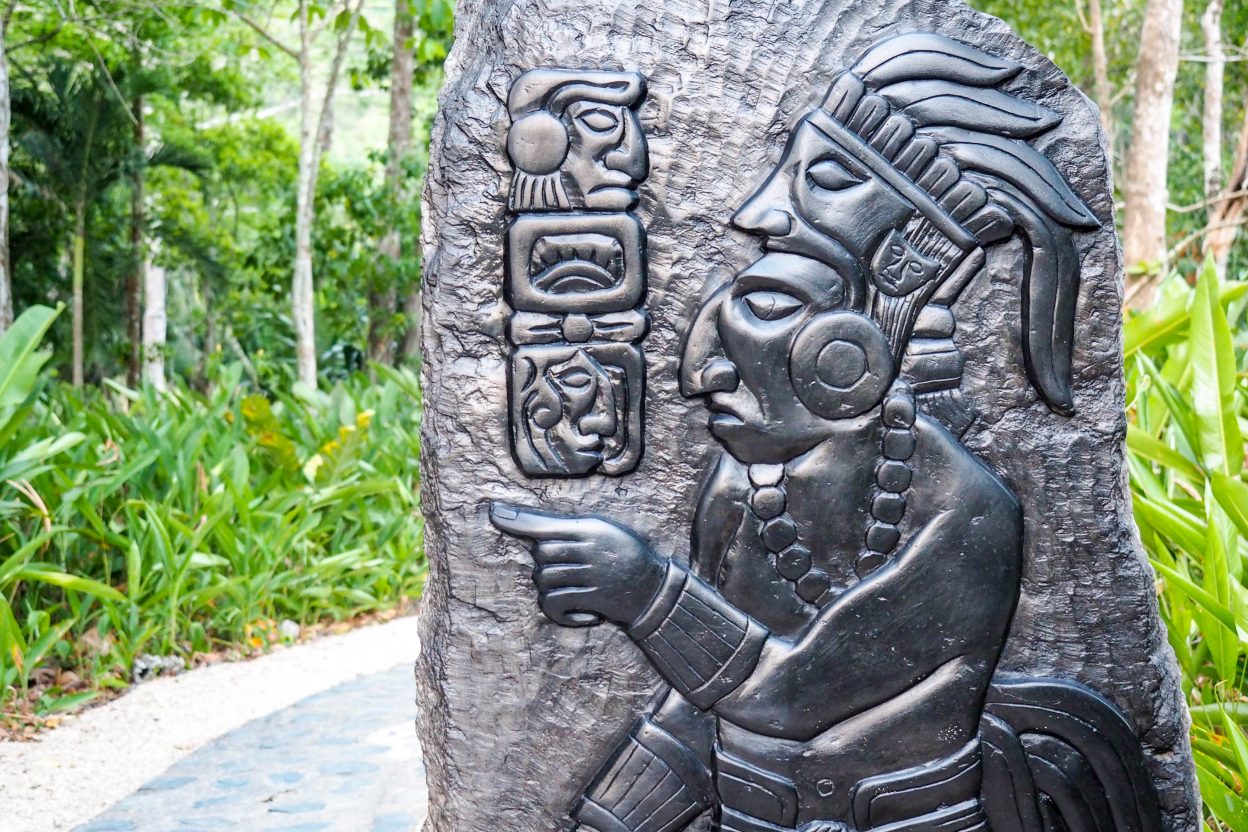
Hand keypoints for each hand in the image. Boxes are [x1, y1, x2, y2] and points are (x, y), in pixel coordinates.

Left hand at [489, 502, 666, 627]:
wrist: (654, 589)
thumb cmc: (624, 556)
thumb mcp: (602, 531)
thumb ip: (568, 529)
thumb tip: (531, 529)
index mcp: (589, 528)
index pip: (545, 523)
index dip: (516, 519)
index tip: (493, 512)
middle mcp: (588, 548)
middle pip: (540, 555)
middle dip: (545, 563)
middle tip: (570, 569)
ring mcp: (590, 573)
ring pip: (544, 580)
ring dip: (552, 587)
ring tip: (575, 588)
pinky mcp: (592, 597)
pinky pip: (554, 603)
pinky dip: (560, 610)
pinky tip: (576, 610)